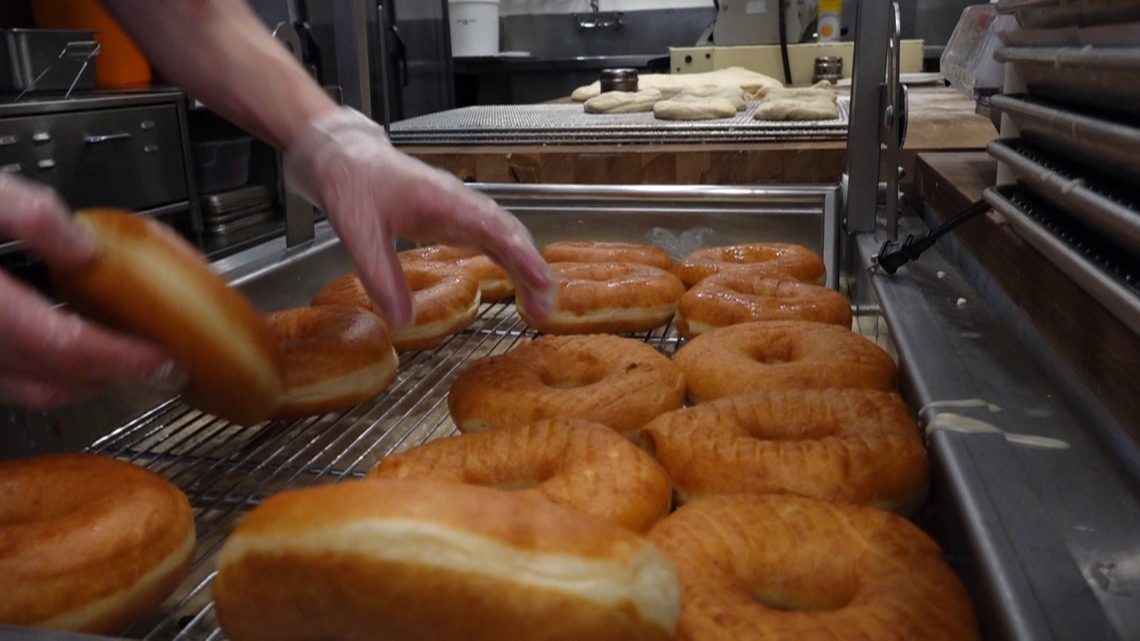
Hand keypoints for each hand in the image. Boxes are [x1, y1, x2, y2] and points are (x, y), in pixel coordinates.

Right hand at [0, 173, 176, 407]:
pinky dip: (44, 377)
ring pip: (26, 392)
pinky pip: (3, 384)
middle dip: (112, 377)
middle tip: (159, 367)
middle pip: (51, 379)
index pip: (61, 344)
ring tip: (123, 362)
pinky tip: (68, 353)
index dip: (120, 357)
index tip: (162, 357)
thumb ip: (28, 214)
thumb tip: (84, 247)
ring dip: (81, 383)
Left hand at [283, 108, 556, 328]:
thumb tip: (402, 323)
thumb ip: (379, 275)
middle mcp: (461, 204)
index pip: (495, 228)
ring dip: (526, 271)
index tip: (542, 283)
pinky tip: (518, 287)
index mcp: (444, 200)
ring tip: (538, 309)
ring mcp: (461, 212)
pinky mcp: (455, 222)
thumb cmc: (352, 183)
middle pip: (512, 235)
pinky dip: (511, 264)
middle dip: (534, 271)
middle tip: (545, 311)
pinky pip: (492, 242)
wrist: (344, 157)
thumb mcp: (356, 230)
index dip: (522, 257)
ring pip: (507, 239)